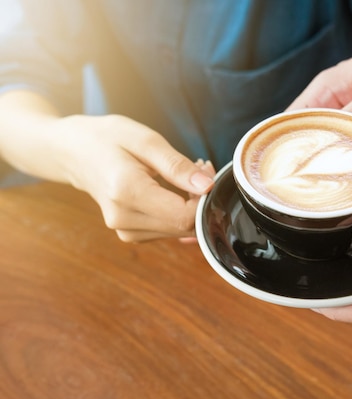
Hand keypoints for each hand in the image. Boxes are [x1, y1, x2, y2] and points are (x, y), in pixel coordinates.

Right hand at [53, 114, 214, 241]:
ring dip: (191, 205)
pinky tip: (174, 189)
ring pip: (179, 230)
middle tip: (199, 167)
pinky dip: (178, 212)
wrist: (71, 152)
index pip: (184, 215)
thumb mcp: (145, 140)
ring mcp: (124, 230)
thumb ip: (177, 166)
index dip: (204, 197)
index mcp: (126, 191)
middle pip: (184, 225)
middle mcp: (123, 218)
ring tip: (185, 173)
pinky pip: (168, 229)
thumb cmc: (106, 139)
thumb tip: (207, 187)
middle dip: (200, 199)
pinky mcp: (129, 234)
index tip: (204, 170)